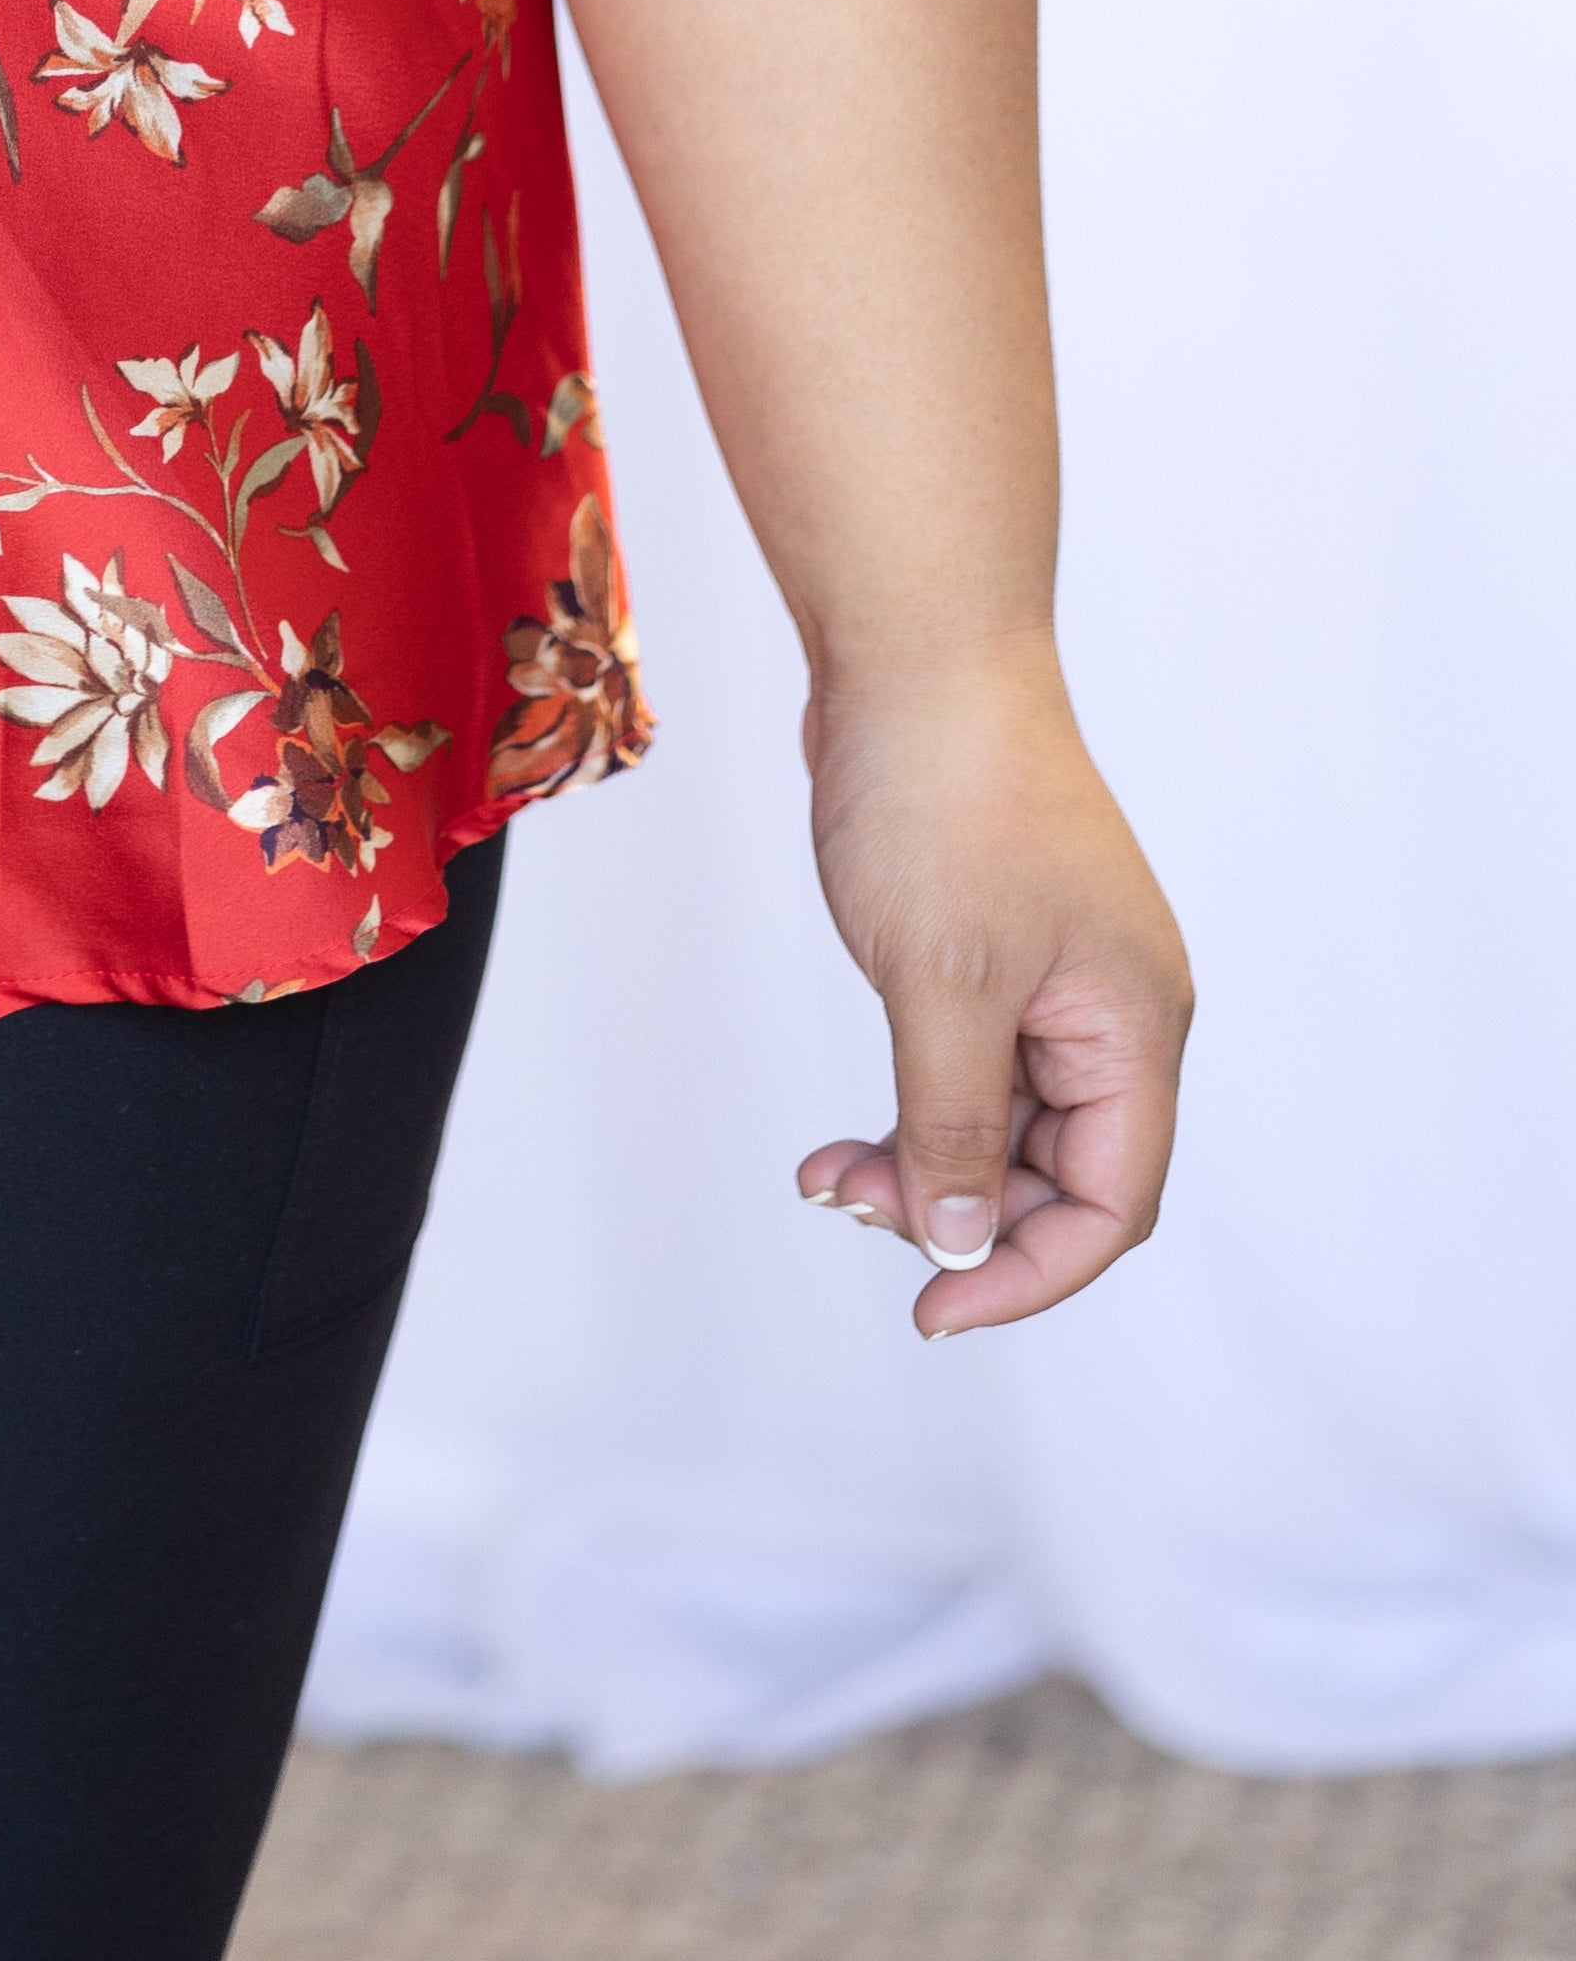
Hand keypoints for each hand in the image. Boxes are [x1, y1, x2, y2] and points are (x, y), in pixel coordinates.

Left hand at [793, 646, 1188, 1337]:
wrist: (917, 653)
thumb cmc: (946, 802)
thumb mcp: (943, 987)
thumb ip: (953, 1127)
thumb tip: (958, 1246)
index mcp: (1133, 1029)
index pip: (1110, 1203)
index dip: (1026, 1271)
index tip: (929, 1308)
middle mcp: (1112, 1012)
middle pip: (1056, 1174)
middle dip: (958, 1212)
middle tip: (848, 1207)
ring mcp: (1056, 976)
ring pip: (1005, 1123)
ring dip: (924, 1161)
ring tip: (827, 1177)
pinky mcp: (997, 946)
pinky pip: (971, 1062)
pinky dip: (914, 1101)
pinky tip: (845, 1131)